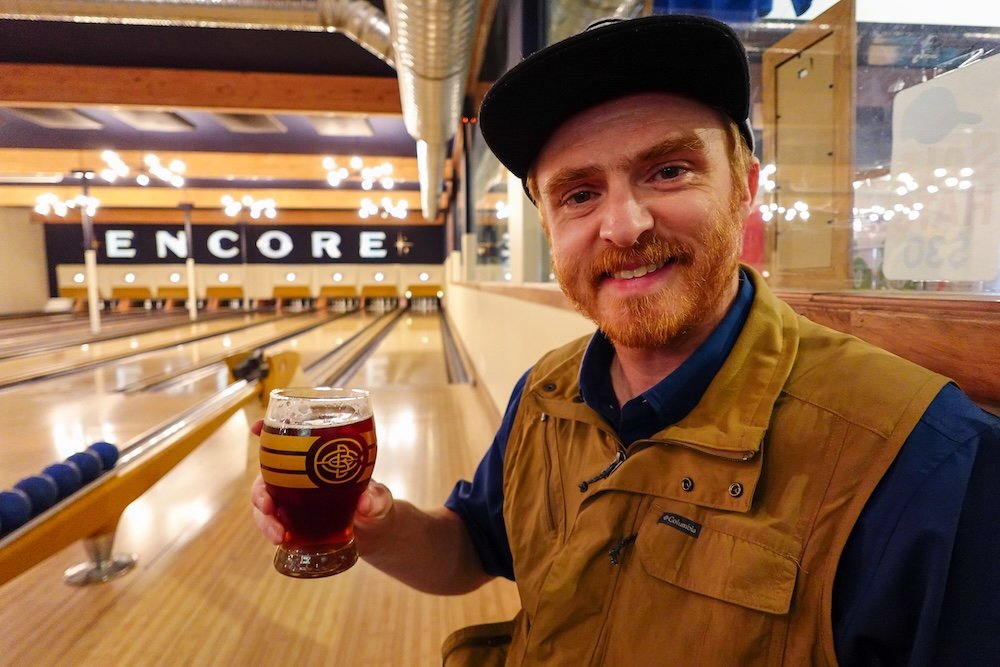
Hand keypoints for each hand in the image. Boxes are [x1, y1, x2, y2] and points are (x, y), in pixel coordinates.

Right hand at [249, 418, 394, 546]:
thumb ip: (378, 500)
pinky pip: (274, 522)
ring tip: (278, 534)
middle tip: (267, 505)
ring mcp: (295, 499)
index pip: (292, 441)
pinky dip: (271, 529)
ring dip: (264, 516)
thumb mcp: (381, 501)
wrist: (376, 535)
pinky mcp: (293, 521)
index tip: (256, 427)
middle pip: (270, 475)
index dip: (270, 431)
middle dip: (260, 488)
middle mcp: (303, 476)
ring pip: (267, 501)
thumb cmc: (378, 508)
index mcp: (322, 460)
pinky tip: (280, 539)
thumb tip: (366, 502)